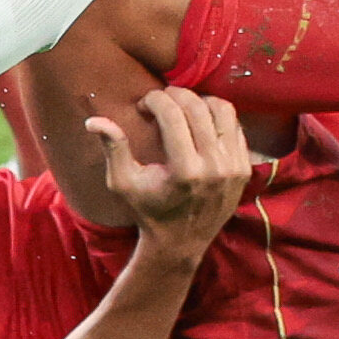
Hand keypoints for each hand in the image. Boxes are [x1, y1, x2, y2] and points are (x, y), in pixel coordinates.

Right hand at [87, 87, 254, 261]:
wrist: (181, 244)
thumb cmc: (148, 211)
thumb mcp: (124, 184)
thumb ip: (113, 149)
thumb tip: (94, 121)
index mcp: (185, 170)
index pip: (172, 114)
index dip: (154, 99)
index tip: (143, 105)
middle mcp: (215, 167)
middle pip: (197, 107)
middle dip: (174, 95)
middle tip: (160, 100)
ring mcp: (234, 167)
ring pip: (222, 110)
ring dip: (199, 101)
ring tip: (182, 108)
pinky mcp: (245, 169)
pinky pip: (235, 127)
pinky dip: (217, 118)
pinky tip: (199, 124)